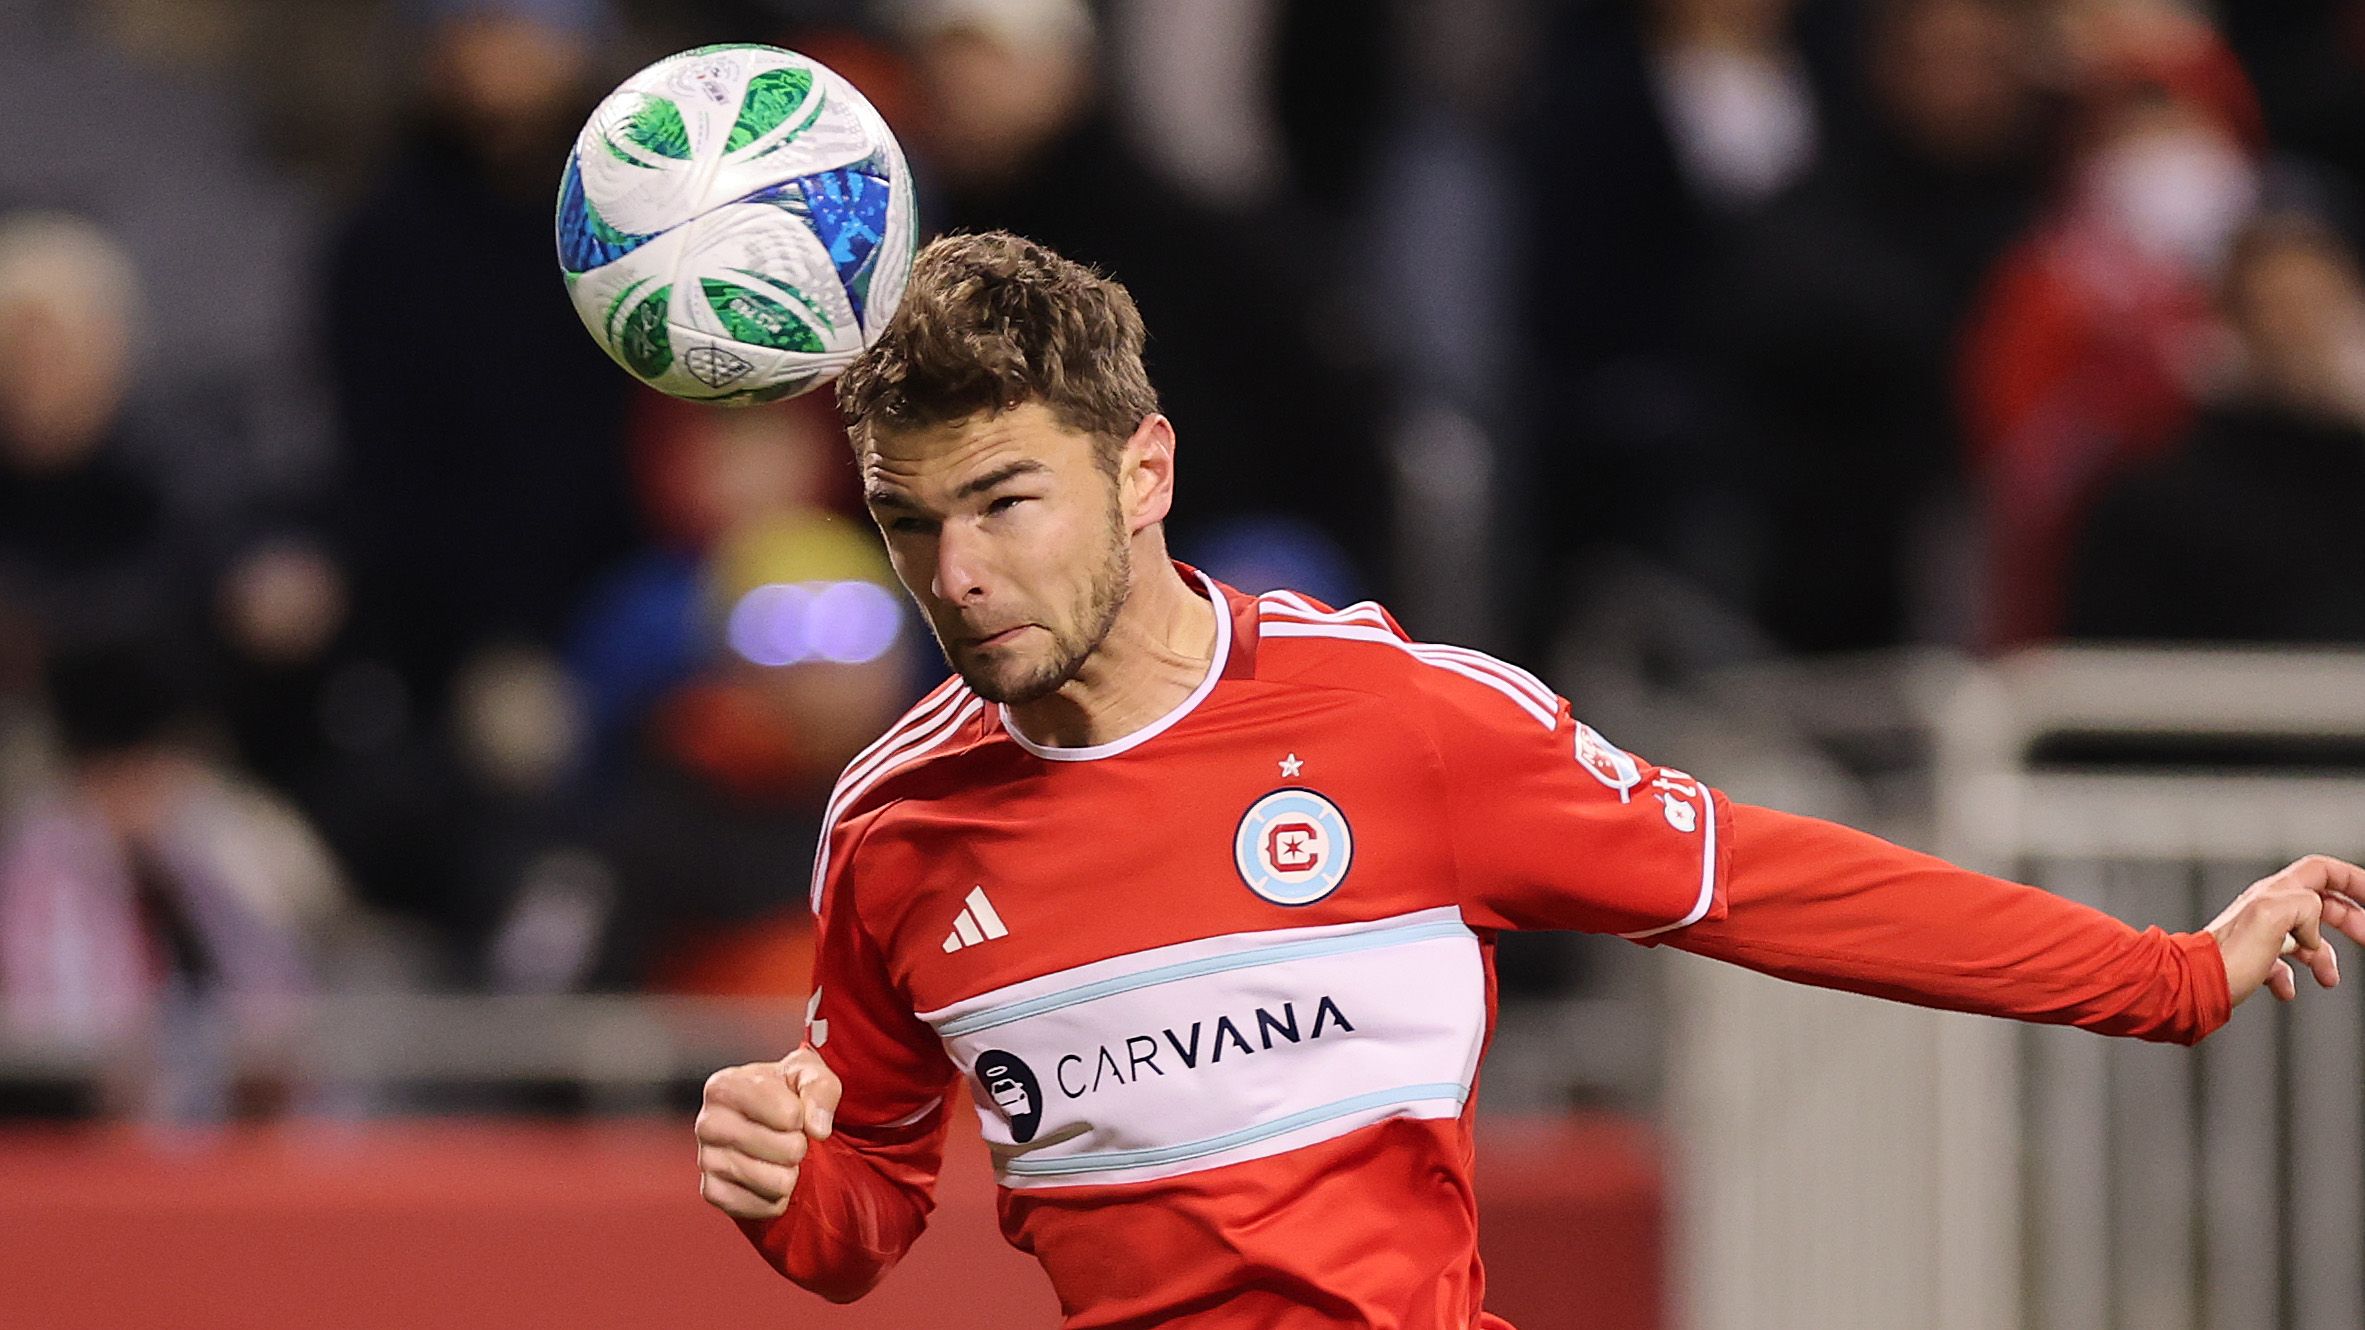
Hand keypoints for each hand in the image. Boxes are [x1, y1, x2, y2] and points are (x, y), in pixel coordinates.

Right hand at [696, 1046, 841, 1220]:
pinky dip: (776, 1197)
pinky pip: (764, 1207)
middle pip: (788, 1149)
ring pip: (779, 1182)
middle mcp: (708, 1123)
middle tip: (786, 1136)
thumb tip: (818, 1129)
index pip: (790, 1115)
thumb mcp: (809, 1074)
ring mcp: (706, 1160)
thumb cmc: (787, 1093)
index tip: (792, 1109)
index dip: (803, 1115)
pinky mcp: (712, 1193)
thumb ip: (820, 1089)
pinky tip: (767, 1176)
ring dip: (790, 1172)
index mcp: (725, 1086)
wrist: (766, 1124)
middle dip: (799, 1145)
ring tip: (776, 1156)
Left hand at [2205, 856, 2364, 1005]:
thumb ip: (2302, 906)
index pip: (2322, 871)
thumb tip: (2314, 924)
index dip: (2353, 880)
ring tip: (2328, 979)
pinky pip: (2282, 966)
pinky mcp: (2252, 960)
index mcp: (2274, 894)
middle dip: (2350, 921)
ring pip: (2306, 939)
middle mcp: (2267, 910)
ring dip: (2324, 959)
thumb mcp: (2270, 919)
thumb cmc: (2226, 957)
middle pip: (2321, 905)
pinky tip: (2287, 990)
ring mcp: (2260, 935)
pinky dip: (2291, 979)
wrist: (2192, 986)